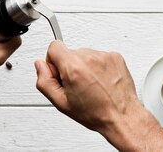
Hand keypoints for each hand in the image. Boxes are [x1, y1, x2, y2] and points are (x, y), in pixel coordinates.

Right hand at [35, 42, 162, 151]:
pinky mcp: (115, 56)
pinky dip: (98, 67)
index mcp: (73, 67)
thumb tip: (40, 65)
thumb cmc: (95, 113)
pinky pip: (100, 56)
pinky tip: (101, 82)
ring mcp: (104, 56)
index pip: (54, 46)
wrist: (122, 116)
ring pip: (85, 55)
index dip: (53, 61)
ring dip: (85, 66)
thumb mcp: (61, 103)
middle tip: (77, 86)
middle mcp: (89, 57)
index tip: (59, 73)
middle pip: (70, 53)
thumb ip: (45, 81)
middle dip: (70, 66)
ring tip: (91, 85)